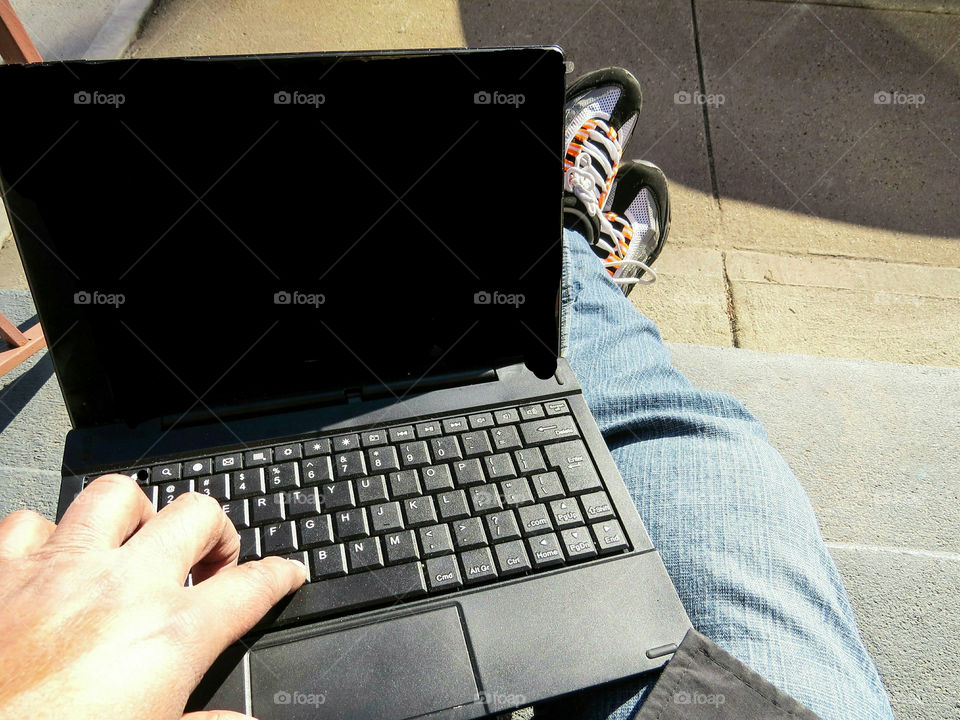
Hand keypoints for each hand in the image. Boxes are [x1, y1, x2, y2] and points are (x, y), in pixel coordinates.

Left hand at [0, 474, 306, 719]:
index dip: (280, 575)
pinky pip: (29, 524)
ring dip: (135, 515)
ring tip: (136, 541)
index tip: (288, 573)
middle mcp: (124, 586)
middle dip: (216, 532)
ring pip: (116, 495)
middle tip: (210, 561)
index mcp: (171, 636)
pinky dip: (44, 536)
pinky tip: (52, 560)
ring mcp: (61, 570)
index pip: (252, 586)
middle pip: (197, 515)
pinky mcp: (1, 574)